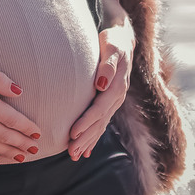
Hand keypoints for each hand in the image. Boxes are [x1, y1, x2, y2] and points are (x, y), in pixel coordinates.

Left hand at [68, 22, 135, 159]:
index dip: (86, 122)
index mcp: (117, 87)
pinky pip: (102, 122)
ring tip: (75, 155)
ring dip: (88, 141)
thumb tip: (101, 84)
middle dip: (85, 138)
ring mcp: (114, 101)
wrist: (123, 39)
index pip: (99, 109)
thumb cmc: (112, 42)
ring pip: (100, 125)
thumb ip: (107, 65)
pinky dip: (94, 136)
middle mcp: (117, 97)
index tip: (72, 133)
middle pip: (99, 122)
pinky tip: (86, 150)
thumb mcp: (111, 48)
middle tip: (71, 152)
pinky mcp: (110, 102)